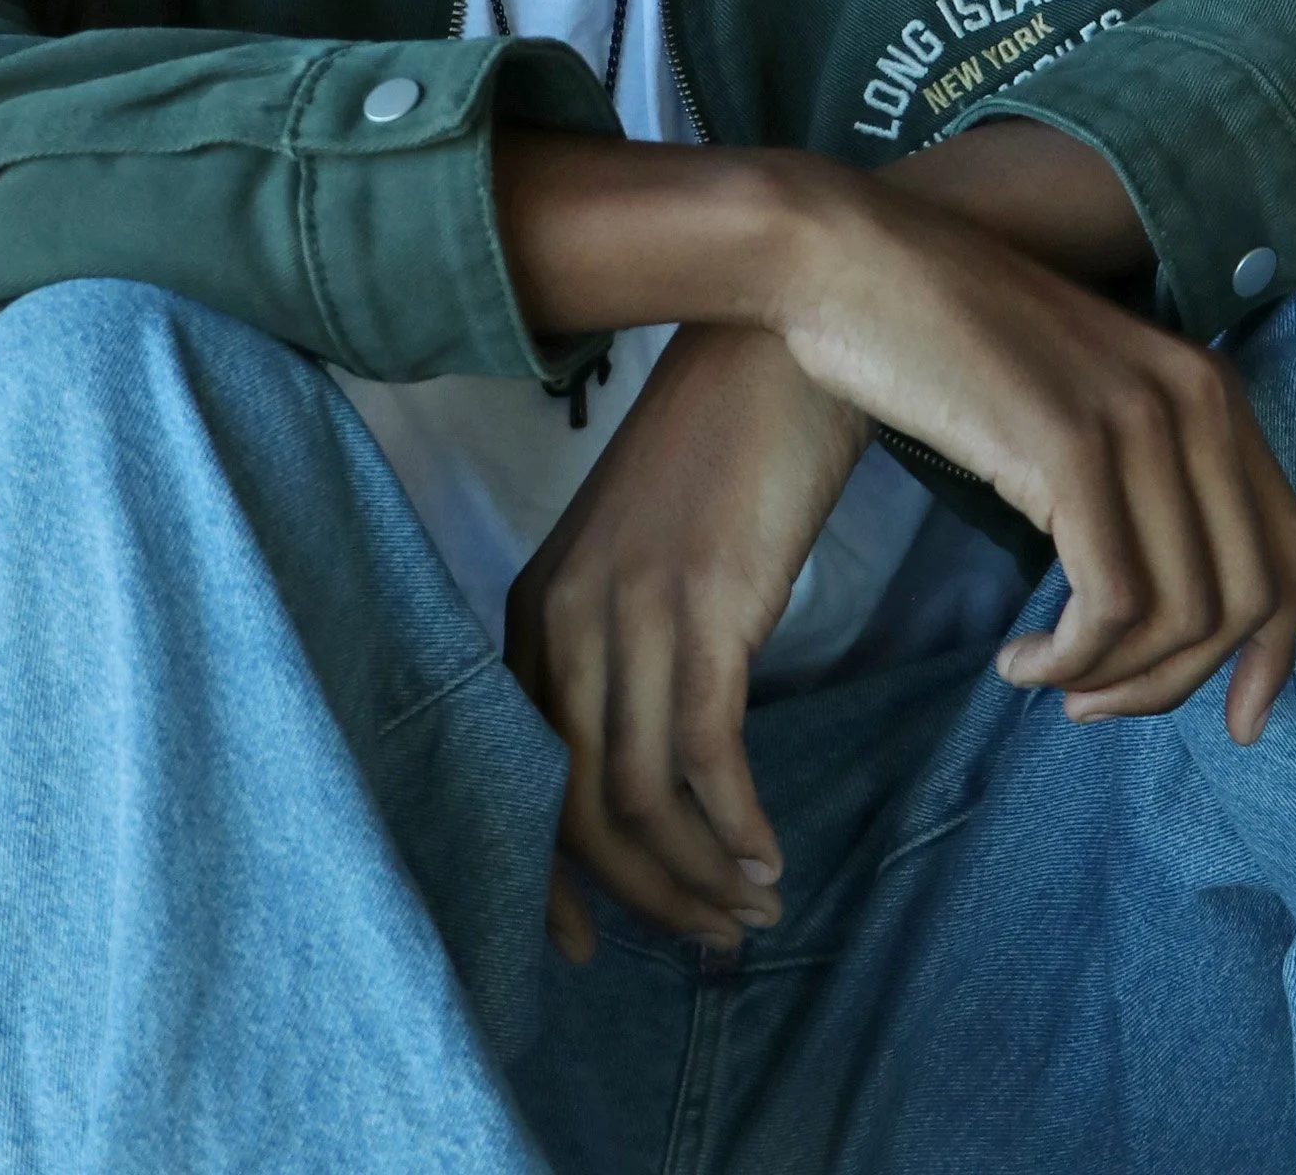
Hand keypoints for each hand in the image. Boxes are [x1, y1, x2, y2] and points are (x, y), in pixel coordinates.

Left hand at [505, 325, 868, 960]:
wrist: (776, 347)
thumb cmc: (724, 454)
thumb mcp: (648, 554)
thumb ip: (631, 644)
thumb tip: (658, 765)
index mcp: (536, 609)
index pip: (519, 774)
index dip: (550, 876)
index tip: (586, 947)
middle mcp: (565, 618)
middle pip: (576, 805)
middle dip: (643, 895)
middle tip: (709, 940)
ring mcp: (632, 611)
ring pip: (639, 794)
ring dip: (698, 873)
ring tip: (753, 907)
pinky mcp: (706, 607)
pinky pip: (705, 754)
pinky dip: (735, 824)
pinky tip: (770, 854)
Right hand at [771, 172, 1295, 738]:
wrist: (848, 258)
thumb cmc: (939, 333)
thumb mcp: (1074, 392)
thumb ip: (1137, 466)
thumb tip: (1162, 601)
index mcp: (1207, 386)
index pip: (1294, 550)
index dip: (1276, 653)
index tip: (1236, 724)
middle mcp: (1194, 398)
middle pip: (1248, 599)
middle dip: (1177, 682)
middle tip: (1095, 705)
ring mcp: (1134, 420)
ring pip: (1181, 615)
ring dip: (1115, 680)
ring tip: (1049, 681)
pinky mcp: (1068, 449)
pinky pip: (1112, 603)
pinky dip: (1072, 659)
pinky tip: (1020, 661)